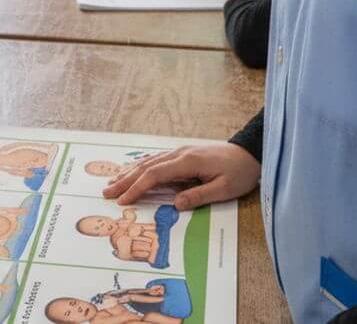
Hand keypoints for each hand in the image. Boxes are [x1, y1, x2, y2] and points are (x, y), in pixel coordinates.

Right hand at [102, 142, 259, 210]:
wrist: (250, 152)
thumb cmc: (240, 172)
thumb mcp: (224, 188)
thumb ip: (199, 196)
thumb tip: (175, 204)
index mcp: (188, 162)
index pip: (155, 175)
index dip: (137, 187)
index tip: (122, 200)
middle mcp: (179, 154)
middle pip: (146, 166)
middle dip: (125, 180)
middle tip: (106, 192)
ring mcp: (180, 152)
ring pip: (149, 161)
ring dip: (130, 172)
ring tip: (113, 182)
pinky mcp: (184, 154)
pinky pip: (157, 159)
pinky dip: (141, 166)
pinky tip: (133, 170)